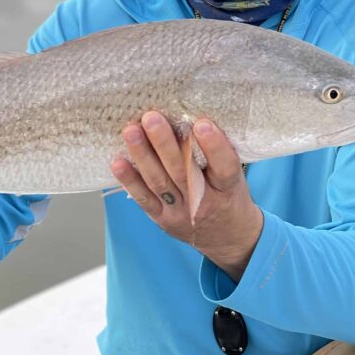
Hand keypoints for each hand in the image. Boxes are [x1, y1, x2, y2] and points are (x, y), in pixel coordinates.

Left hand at [110, 112, 262, 280]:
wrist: (228, 238)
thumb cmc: (229, 196)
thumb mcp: (237, 176)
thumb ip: (219, 154)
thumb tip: (192, 116)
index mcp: (228, 189)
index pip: (225, 168)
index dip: (214, 146)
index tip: (202, 123)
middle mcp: (204, 202)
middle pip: (183, 172)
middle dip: (165, 144)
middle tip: (152, 118)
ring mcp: (180, 212)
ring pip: (159, 182)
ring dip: (143, 155)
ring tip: (131, 131)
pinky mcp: (162, 219)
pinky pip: (144, 199)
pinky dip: (130, 180)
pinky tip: (118, 162)